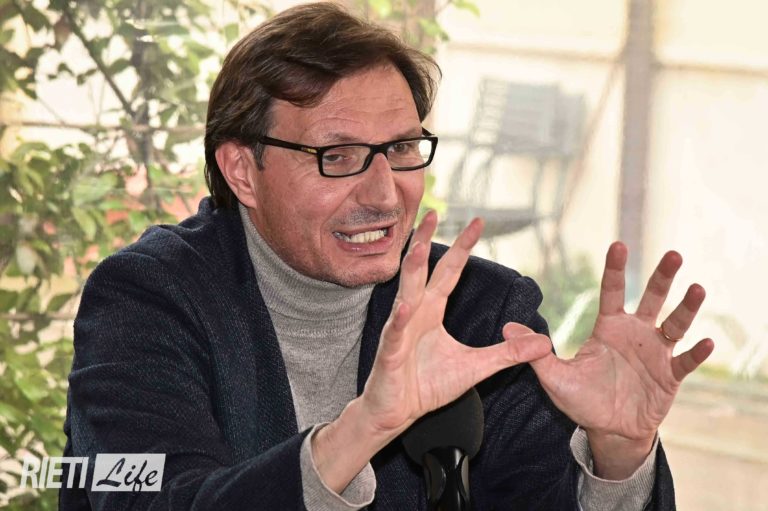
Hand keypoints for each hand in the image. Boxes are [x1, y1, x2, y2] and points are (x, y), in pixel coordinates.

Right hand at [312, 213, 551, 490]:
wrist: (398, 412)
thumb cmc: (428, 385)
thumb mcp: (476, 368)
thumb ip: (507, 353)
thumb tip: (543, 342)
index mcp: (431, 311)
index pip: (449, 272)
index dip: (463, 248)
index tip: (478, 223)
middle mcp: (413, 313)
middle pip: (422, 271)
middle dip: (426, 241)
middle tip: (434, 213)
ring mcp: (398, 330)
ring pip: (405, 294)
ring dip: (411, 270)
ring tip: (417, 247)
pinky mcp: (389, 353)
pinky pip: (395, 333)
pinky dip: (400, 320)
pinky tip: (405, 307)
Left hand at [529, 242, 714, 478]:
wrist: (609, 429)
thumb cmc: (582, 399)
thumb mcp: (555, 377)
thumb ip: (535, 353)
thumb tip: (506, 329)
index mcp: (609, 328)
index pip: (612, 292)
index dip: (615, 269)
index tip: (618, 244)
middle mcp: (635, 333)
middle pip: (651, 299)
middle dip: (662, 277)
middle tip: (673, 254)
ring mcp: (656, 353)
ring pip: (675, 324)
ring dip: (687, 308)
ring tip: (697, 289)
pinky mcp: (670, 376)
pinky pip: (686, 361)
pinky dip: (697, 352)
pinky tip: (707, 341)